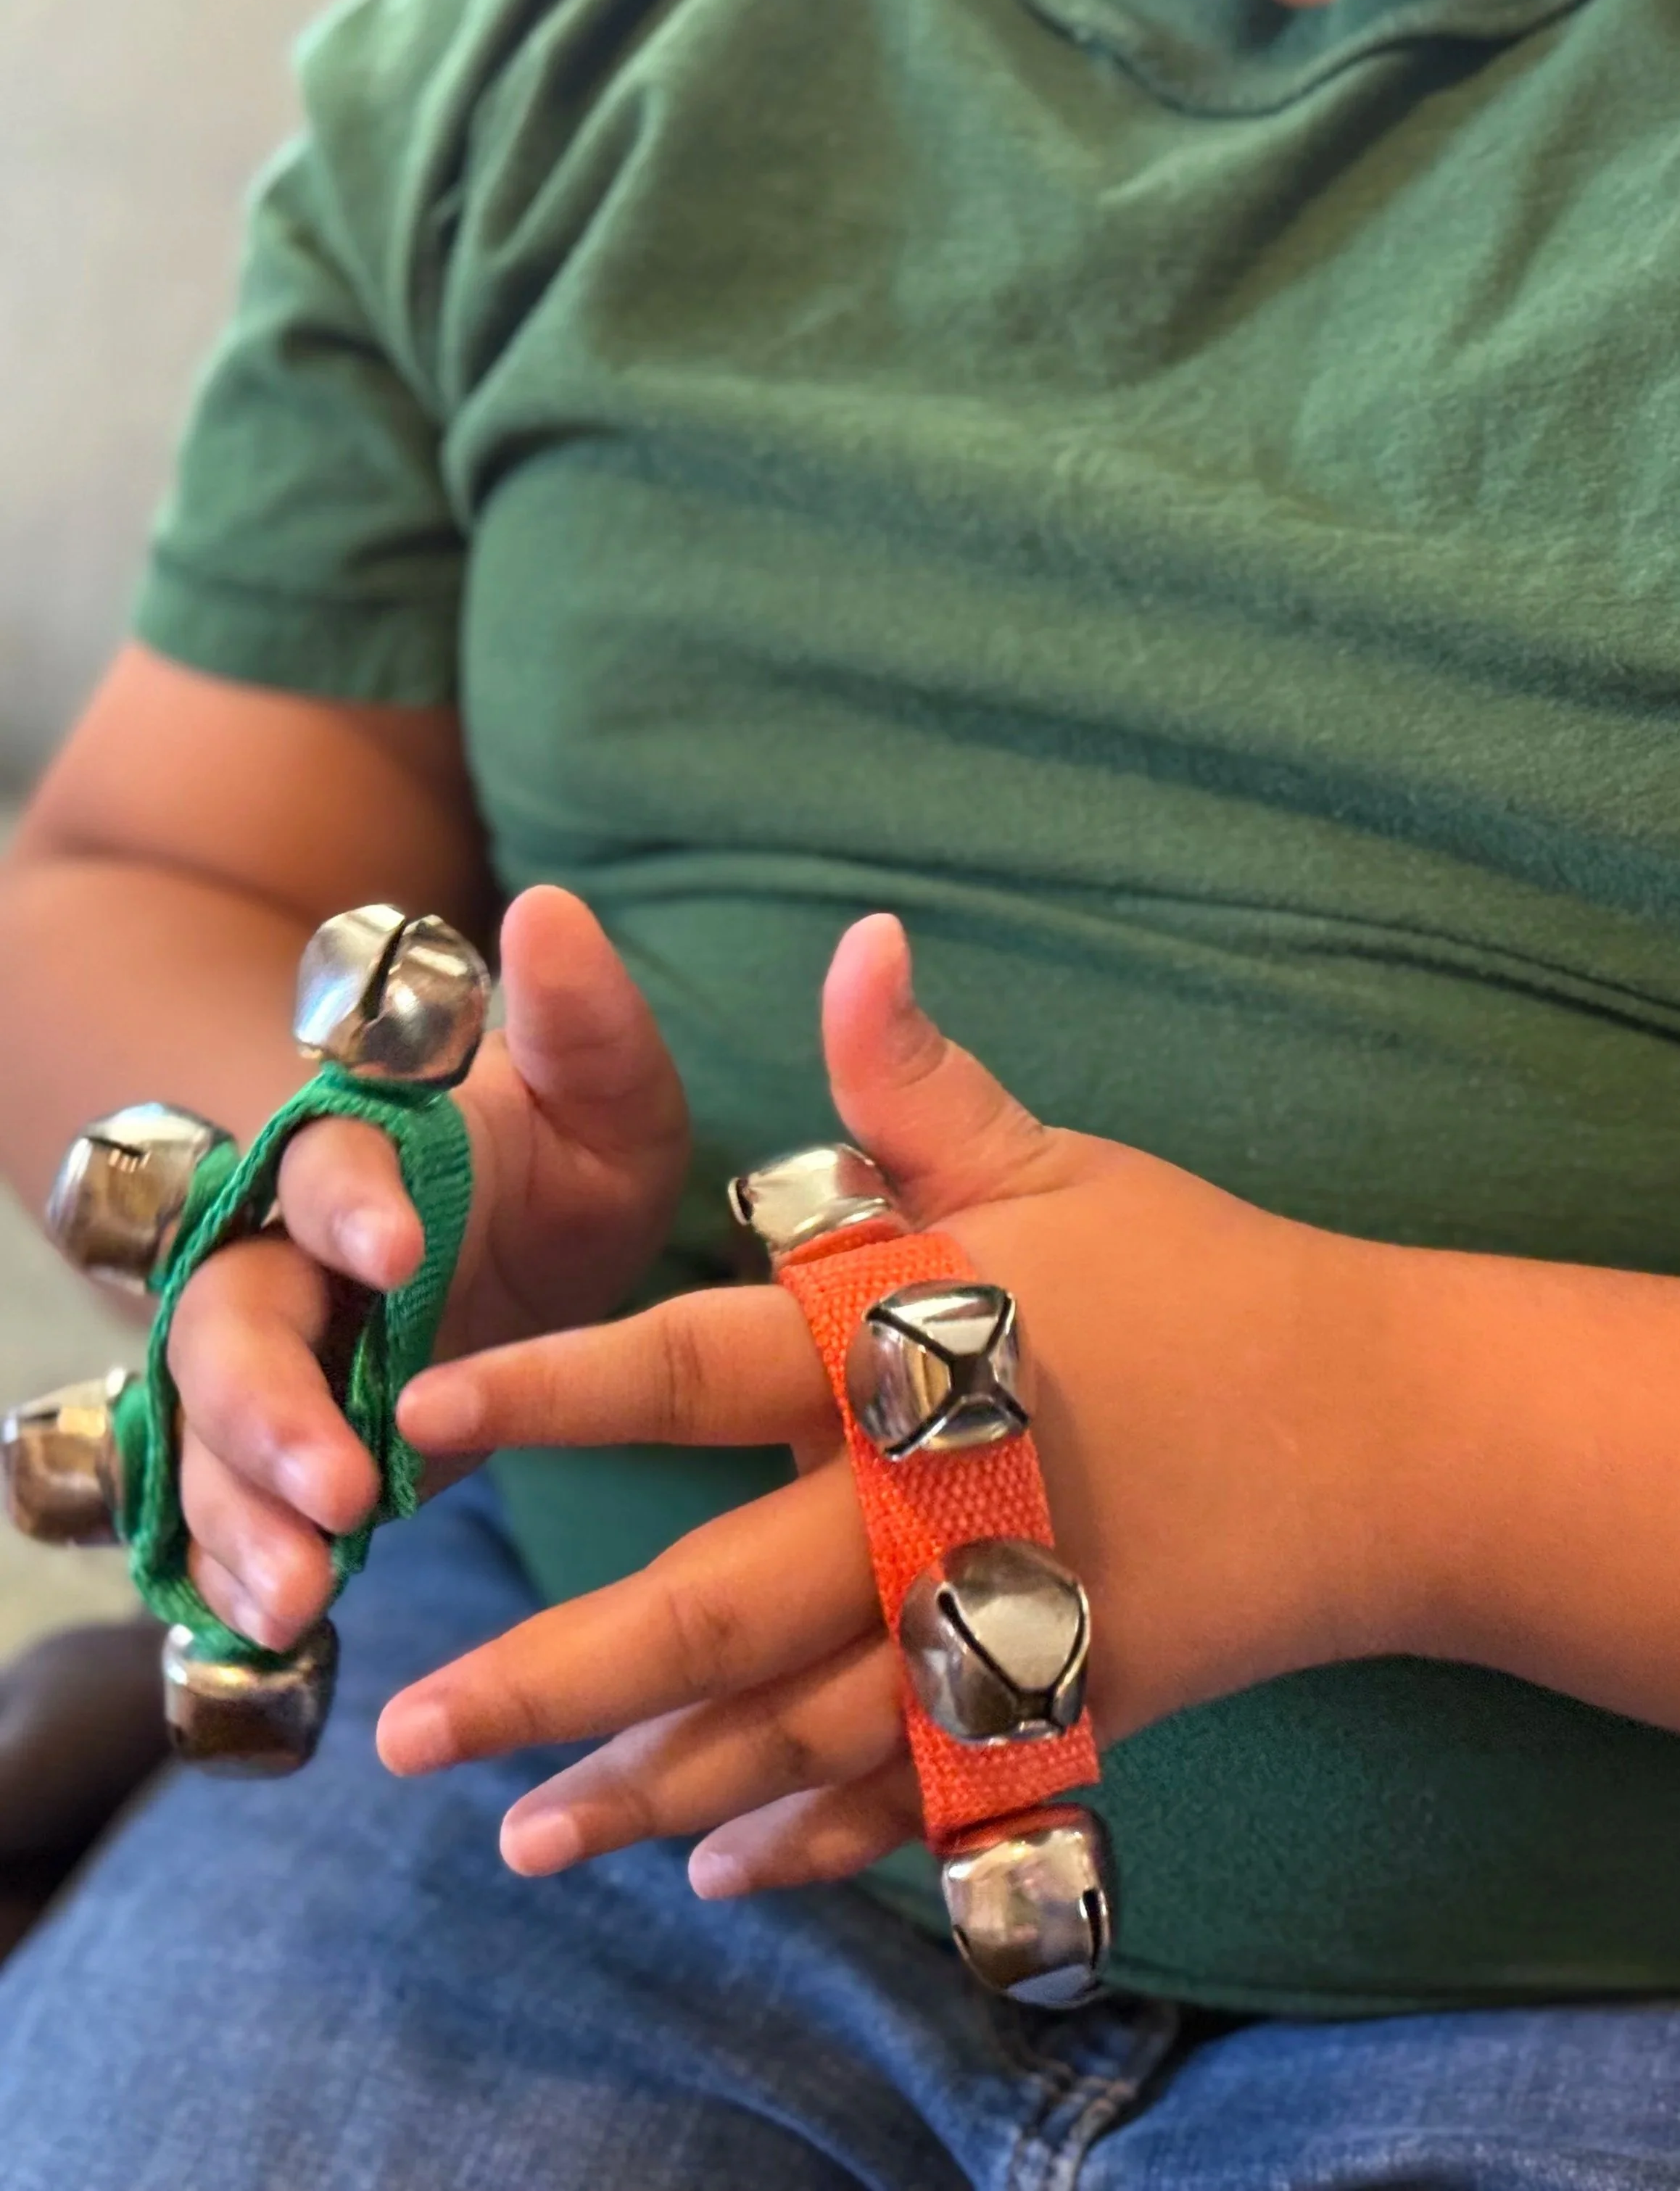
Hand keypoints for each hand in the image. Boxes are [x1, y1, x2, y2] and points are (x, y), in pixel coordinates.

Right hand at [169, 887, 687, 1651]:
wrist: (516, 1258)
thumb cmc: (564, 1173)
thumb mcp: (610, 1109)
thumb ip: (588, 1028)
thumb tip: (551, 906)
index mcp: (367, 1157)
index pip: (328, 1166)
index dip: (350, 1204)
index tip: (399, 1252)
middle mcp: (286, 1257)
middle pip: (229, 1318)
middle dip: (267, 1402)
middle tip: (340, 1484)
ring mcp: (270, 1365)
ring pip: (206, 1431)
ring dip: (240, 1510)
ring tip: (298, 1592)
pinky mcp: (273, 1458)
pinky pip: (222, 1516)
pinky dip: (234, 1574)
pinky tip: (268, 1635)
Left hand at [379, 916, 1414, 1896]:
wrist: (1396, 1437)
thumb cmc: (1215, 1282)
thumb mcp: (1064, 1168)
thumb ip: (924, 1088)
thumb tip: (857, 936)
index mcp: (918, 1350)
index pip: (701, 1366)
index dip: (559, 1391)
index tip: (429, 1421)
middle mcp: (934, 1504)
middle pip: (717, 1604)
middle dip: (554, 1675)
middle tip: (408, 1728)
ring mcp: (997, 1628)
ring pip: (794, 1733)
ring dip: (653, 1792)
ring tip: (519, 1838)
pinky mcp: (1058, 1709)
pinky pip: (915, 1795)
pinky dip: (816, 1840)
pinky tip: (714, 1875)